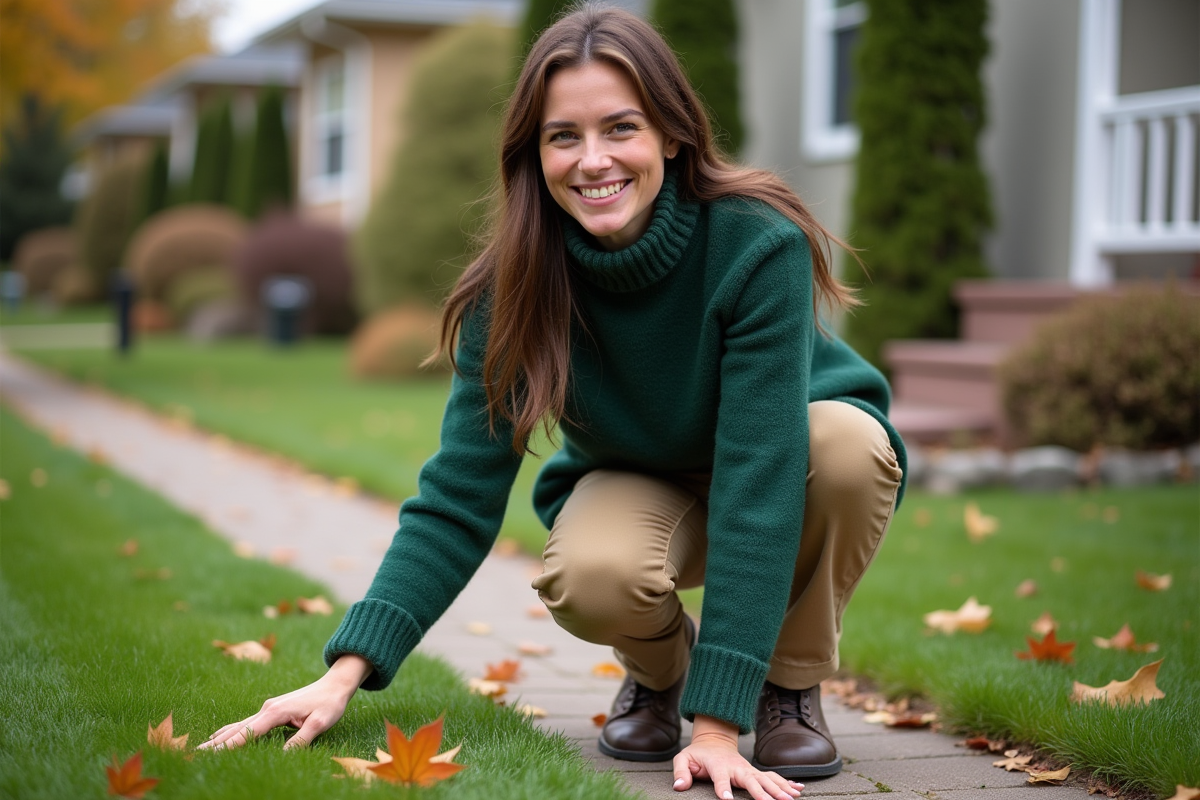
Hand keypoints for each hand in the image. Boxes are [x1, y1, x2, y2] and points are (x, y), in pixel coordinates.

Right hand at [197, 654, 372, 750]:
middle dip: (216, 743)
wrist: (336, 684)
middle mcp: (267, 709)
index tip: (210, 755)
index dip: (228, 746)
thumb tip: (283, 757)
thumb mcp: (320, 724)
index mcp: (276, 712)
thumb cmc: (330, 704)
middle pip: (236, 728)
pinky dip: (231, 731)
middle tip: (195, 755)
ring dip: (220, 737)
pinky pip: (246, 722)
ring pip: (238, 724)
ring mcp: (268, 708)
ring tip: (201, 749)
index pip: (247, 733)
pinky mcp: (272, 710)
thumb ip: (301, 741)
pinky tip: (222, 737)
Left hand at [672, 715, 802, 799]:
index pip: (720, 778)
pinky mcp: (755, 772)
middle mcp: (737, 767)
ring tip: (792, 798)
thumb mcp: (684, 758)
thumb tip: (679, 786)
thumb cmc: (698, 754)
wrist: (714, 740)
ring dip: (780, 788)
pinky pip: (773, 777)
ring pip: (766, 779)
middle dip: (763, 791)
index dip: (723, 789)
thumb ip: (680, 771)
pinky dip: (786, 783)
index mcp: (718, 765)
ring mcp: (748, 769)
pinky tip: (798, 790)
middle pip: (751, 780)